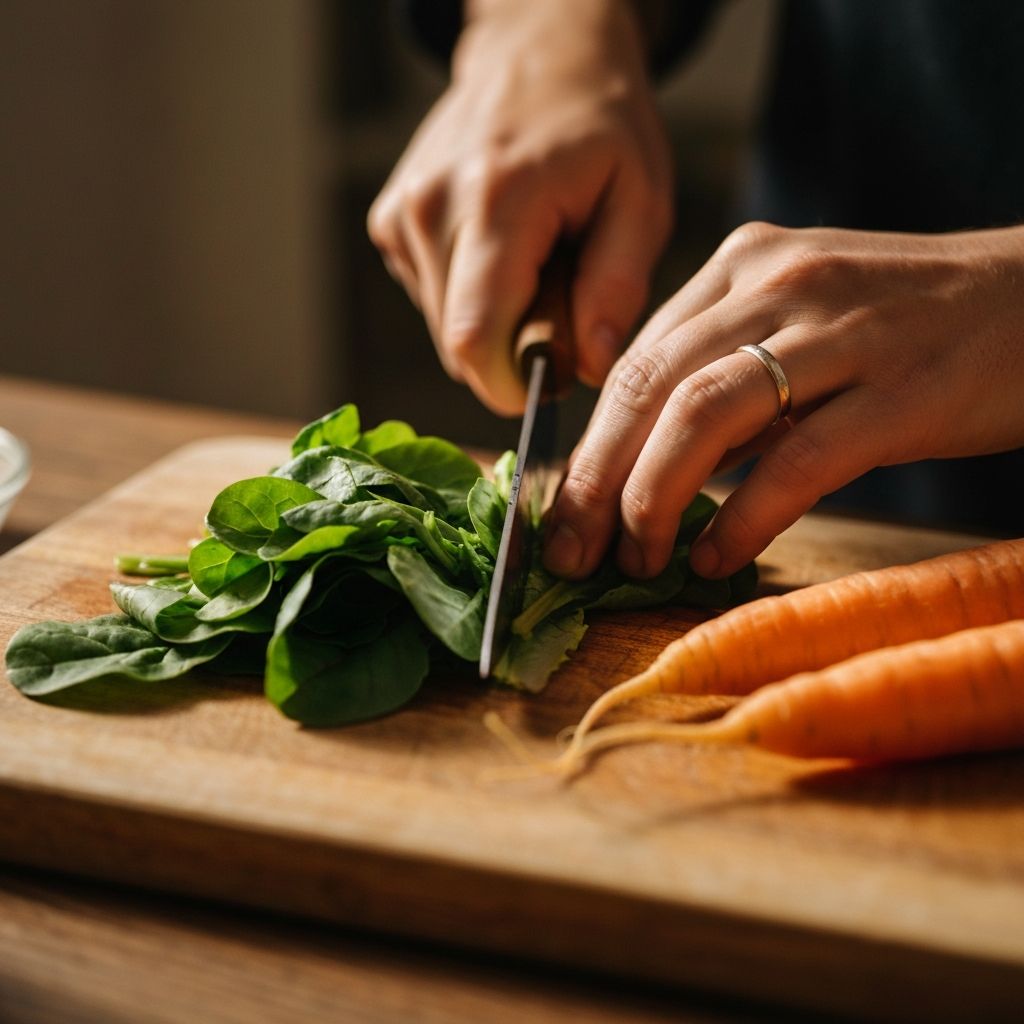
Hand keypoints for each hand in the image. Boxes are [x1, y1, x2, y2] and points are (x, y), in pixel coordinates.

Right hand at [367, 0, 672, 414]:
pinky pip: (433, 299)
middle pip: (458, 344)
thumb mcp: (641, 198)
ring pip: (444, 328)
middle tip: (561, 304)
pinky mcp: (390, 223)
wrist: (539, 53)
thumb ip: (617, 286)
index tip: (549, 381)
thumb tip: (586, 367)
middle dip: (512, 352)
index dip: (509, 385)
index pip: (474, 338)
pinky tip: (501, 251)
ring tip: (534, 266)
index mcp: (496, 201)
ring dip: (494, 323)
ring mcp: (401, 214)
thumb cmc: (602, 126)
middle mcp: (431, 208)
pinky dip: (471, 296)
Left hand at [543, 222, 1023, 577]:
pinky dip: (743, 516)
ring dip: (652, 498)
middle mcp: (779, 282)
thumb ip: (726, 371)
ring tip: (635, 558)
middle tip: (569, 548)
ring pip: (704, 415)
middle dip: (596, 478)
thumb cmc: (910, 323)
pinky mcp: (900, 389)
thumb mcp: (800, 321)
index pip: (637, 360)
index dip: (589, 443)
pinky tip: (714, 556)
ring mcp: (841, 330)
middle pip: (650, 386)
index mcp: (743, 264)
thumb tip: (649, 462)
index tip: (564, 508)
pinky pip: (796, 459)